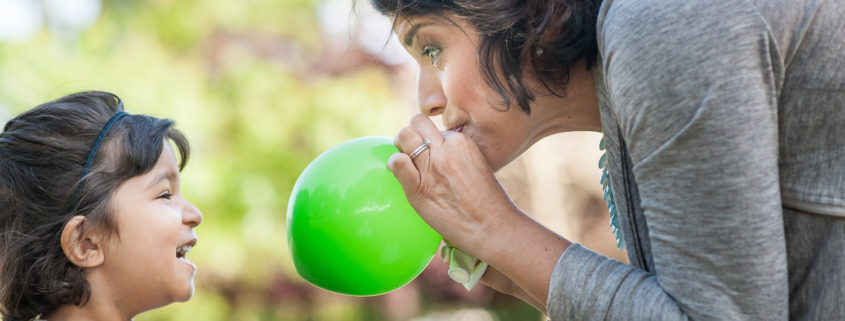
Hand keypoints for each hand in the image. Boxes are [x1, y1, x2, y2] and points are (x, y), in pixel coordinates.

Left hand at [387, 114, 519, 257]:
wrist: (492, 228)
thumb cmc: (487, 203)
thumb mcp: (477, 166)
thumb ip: (458, 156)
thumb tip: (437, 152)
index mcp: (461, 142)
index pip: (435, 128)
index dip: (429, 140)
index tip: (431, 153)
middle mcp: (445, 149)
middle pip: (417, 123)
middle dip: (411, 133)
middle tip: (411, 150)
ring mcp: (431, 167)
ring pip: (405, 136)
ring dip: (400, 145)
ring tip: (404, 160)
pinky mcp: (419, 188)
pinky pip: (398, 162)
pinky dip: (394, 164)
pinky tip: (398, 171)